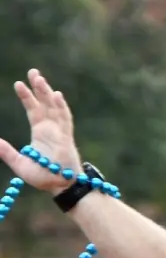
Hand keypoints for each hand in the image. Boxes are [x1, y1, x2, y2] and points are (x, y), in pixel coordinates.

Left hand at [0, 70, 81, 193]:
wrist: (60, 186)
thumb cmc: (43, 177)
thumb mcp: (20, 164)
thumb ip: (7, 152)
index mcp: (40, 132)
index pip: (33, 109)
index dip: (26, 96)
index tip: (18, 83)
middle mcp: (51, 128)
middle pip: (45, 103)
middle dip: (39, 87)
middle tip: (33, 71)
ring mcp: (60, 131)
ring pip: (54, 107)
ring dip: (48, 93)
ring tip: (40, 79)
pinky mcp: (66, 137)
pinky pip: (65, 119)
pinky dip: (61, 107)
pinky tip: (56, 95)